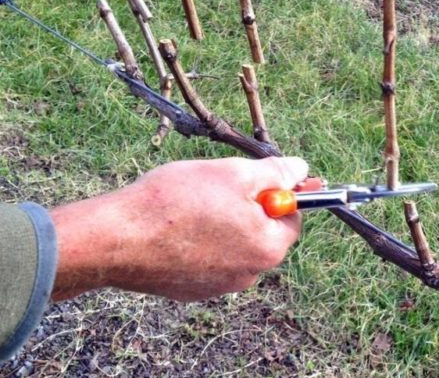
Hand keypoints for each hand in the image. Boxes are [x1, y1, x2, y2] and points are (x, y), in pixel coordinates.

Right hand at [50, 157, 307, 301]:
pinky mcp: (190, 290)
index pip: (292, 216)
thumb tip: (300, 170)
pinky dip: (198, 241)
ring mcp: (218, 286)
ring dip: (222, 222)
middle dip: (248, 206)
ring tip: (191, 203)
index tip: (264, 174)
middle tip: (219, 184)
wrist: (116, 239)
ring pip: (233, 244)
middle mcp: (249, 275)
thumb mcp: (235, 174)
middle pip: (262, 232)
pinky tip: (175, 225)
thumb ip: (275, 173)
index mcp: (267, 249)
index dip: (280, 191)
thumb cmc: (177, 202)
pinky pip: (206, 258)